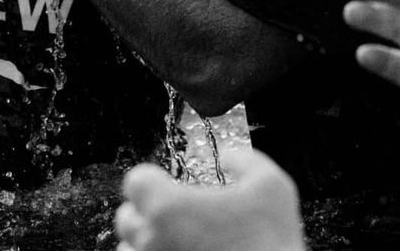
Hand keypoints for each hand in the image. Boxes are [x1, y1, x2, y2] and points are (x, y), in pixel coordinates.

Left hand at [114, 151, 304, 250]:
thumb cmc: (272, 244)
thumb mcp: (272, 186)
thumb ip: (244, 161)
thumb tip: (229, 158)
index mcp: (169, 207)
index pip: (135, 182)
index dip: (152, 179)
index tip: (165, 183)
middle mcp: (152, 240)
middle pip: (126, 218)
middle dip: (144, 212)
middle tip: (171, 214)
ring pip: (130, 250)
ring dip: (146, 243)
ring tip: (175, 241)